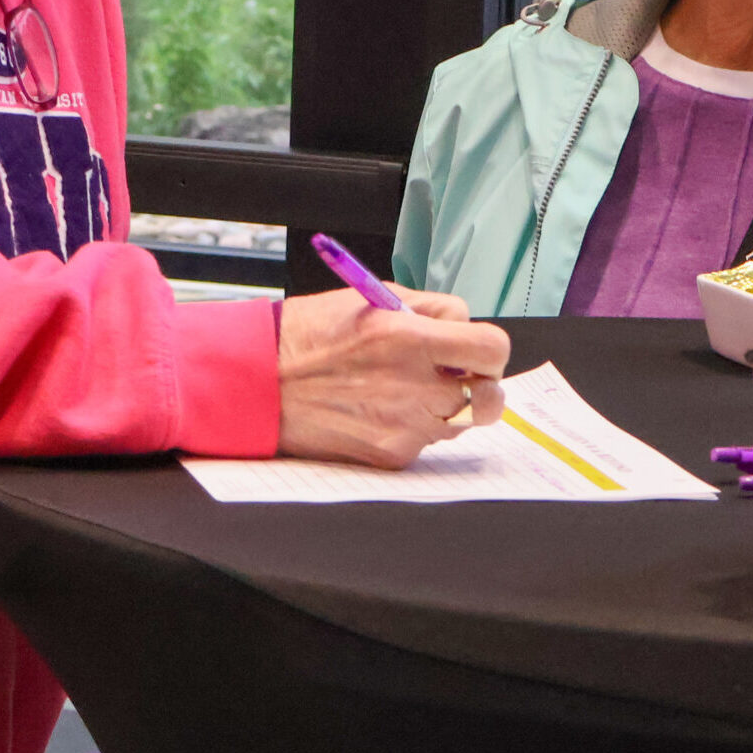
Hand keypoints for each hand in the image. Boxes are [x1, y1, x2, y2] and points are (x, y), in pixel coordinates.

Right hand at [276, 286, 509, 468]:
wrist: (259, 382)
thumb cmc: (311, 333)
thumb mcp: (373, 298)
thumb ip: (429, 310)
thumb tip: (465, 325)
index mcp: (409, 337)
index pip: (492, 351)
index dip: (491, 350)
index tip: (476, 349)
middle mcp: (412, 386)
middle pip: (487, 396)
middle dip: (473, 381)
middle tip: (448, 370)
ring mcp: (403, 426)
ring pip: (459, 420)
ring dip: (443, 403)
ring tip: (401, 385)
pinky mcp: (391, 455)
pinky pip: (426, 440)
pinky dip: (413, 424)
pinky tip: (378, 406)